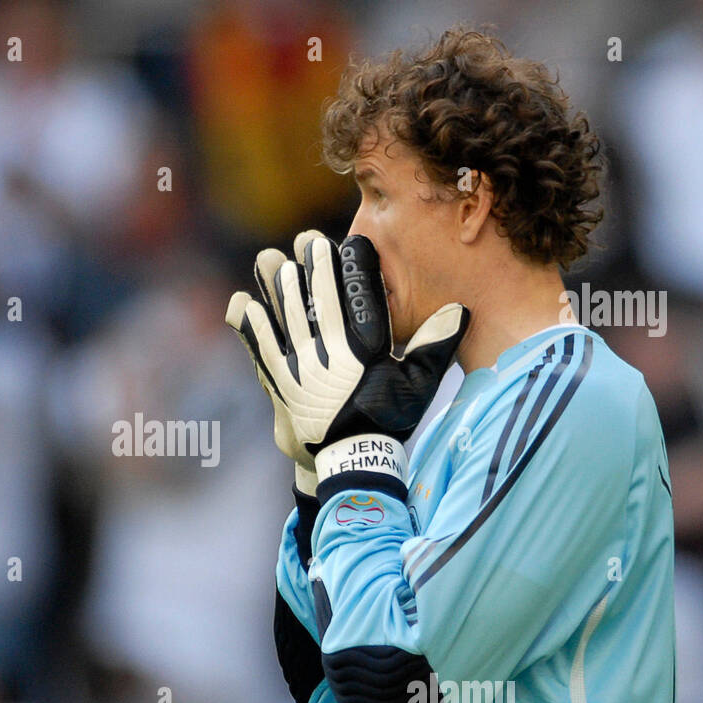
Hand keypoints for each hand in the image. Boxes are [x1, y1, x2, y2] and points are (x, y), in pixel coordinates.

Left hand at [226, 230, 468, 496]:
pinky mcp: (281, 386)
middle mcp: (331, 357)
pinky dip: (253, 327)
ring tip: (272, 260)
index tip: (345, 243)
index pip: (359, 300)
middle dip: (312, 267)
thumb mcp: (417, 386)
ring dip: (279, 288)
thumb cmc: (387, 420)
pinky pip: (263, 350)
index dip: (351, 269)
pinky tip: (245, 304)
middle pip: (318, 302)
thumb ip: (434, 347)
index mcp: (365, 352)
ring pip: (287, 320)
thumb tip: (458, 311)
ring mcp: (302, 371)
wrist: (351, 463)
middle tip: (305, 239)